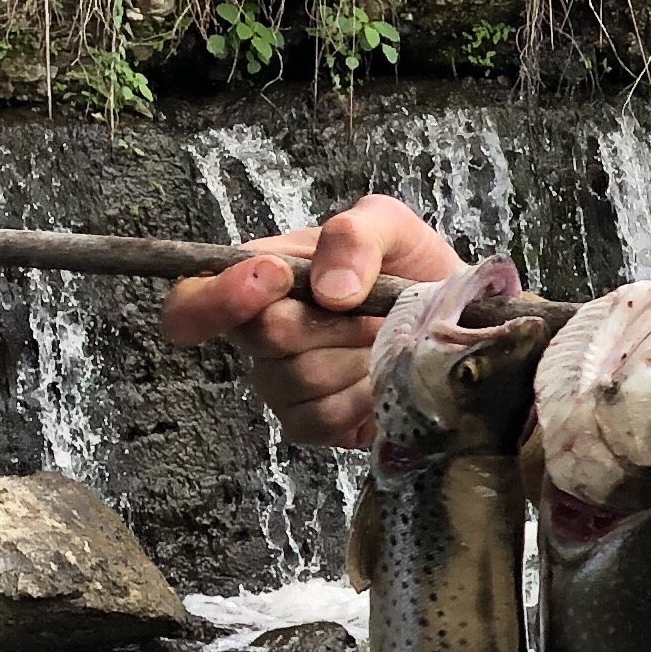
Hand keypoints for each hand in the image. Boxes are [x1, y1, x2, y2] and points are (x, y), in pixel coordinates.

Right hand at [159, 193, 463, 451]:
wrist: (458, 321)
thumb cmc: (411, 268)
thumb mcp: (390, 226)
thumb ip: (355, 235)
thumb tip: (330, 290)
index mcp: (260, 277)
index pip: (192, 300)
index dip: (218, 297)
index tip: (275, 278)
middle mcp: (259, 335)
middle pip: (263, 337)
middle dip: (329, 321)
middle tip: (373, 309)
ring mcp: (282, 385)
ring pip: (298, 380)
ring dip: (355, 358)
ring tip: (383, 341)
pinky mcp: (313, 425)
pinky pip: (321, 420)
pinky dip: (362, 398)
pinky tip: (381, 378)